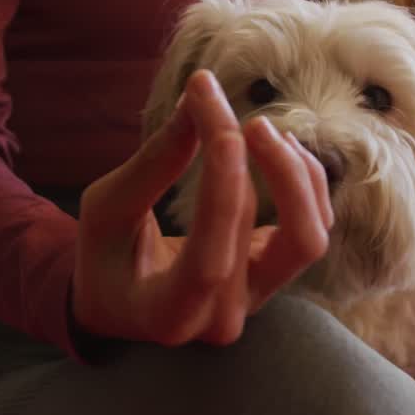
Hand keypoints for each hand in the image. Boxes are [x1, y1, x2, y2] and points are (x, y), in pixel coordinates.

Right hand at [72, 70, 332, 347]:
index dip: (224, 191)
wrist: (120, 299)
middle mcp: (224, 319)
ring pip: (308, 238)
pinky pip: (311, 227)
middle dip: (260, 164)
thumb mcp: (108, 210)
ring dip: (294, 175)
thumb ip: (155, 163)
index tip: (225, 128)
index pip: (212, 262)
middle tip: (231, 109)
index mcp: (169, 315)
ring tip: (259, 127)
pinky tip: (276, 144)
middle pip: (272, 242)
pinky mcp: (274, 274)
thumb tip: (200, 95)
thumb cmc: (103, 256)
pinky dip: (303, 180)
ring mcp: (257, 299)